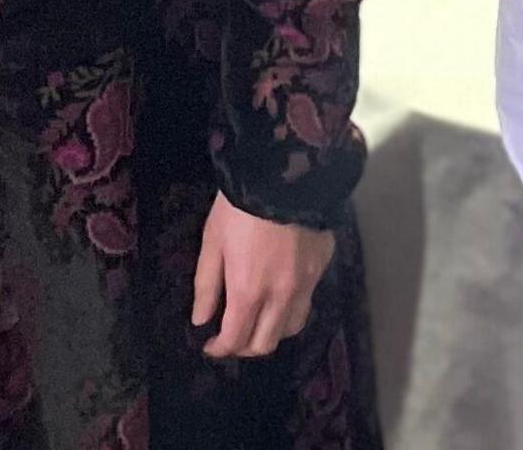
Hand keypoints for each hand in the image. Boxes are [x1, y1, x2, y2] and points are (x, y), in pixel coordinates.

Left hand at [193, 193, 334, 359]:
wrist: (285, 173)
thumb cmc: (239, 207)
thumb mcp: (213, 242)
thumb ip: (206, 286)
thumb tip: (201, 320)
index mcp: (248, 291)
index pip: (235, 339)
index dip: (220, 349)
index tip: (210, 345)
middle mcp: (281, 296)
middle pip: (266, 343)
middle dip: (245, 347)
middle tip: (232, 335)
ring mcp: (306, 284)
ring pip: (291, 328)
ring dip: (271, 332)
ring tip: (258, 320)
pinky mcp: (321, 268)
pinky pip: (307, 302)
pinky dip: (291, 309)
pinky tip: (280, 294)